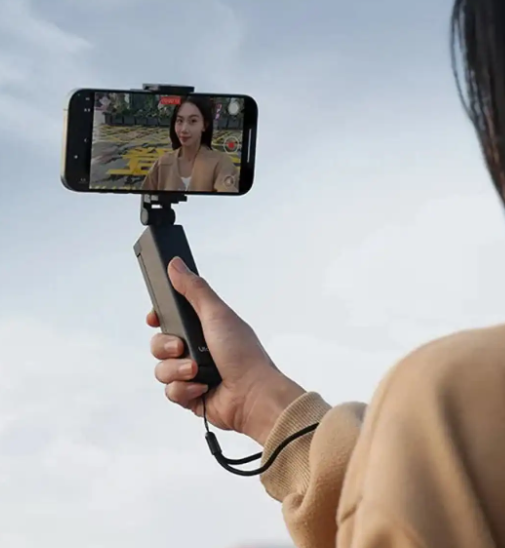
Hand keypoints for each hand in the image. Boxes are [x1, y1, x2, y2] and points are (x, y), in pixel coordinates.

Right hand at [147, 257, 304, 445]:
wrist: (253, 394)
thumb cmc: (243, 353)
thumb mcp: (217, 314)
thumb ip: (194, 289)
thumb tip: (176, 265)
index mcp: (203, 327)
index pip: (170, 319)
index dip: (158, 319)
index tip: (154, 319)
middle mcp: (196, 349)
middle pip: (159, 344)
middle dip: (165, 347)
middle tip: (181, 347)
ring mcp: (192, 373)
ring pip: (161, 370)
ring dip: (176, 371)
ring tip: (195, 370)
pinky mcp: (191, 396)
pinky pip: (170, 392)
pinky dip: (185, 390)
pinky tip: (202, 387)